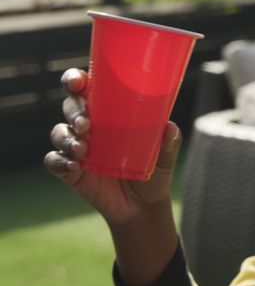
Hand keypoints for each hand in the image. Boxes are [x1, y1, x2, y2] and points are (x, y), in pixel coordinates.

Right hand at [43, 68, 180, 225]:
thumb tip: (170, 127)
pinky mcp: (70, 171)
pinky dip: (58, 162)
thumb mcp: (164, 157)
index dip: (75, 80)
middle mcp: (89, 126)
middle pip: (70, 107)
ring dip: (66, 137)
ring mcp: (77, 148)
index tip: (78, 82)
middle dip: (74, 110)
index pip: (86, 89)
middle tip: (86, 123)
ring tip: (82, 148)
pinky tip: (72, 166)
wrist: (143, 205)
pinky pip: (53, 161)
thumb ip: (169, 143)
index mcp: (109, 113)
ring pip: (59, 132)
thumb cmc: (153, 171)